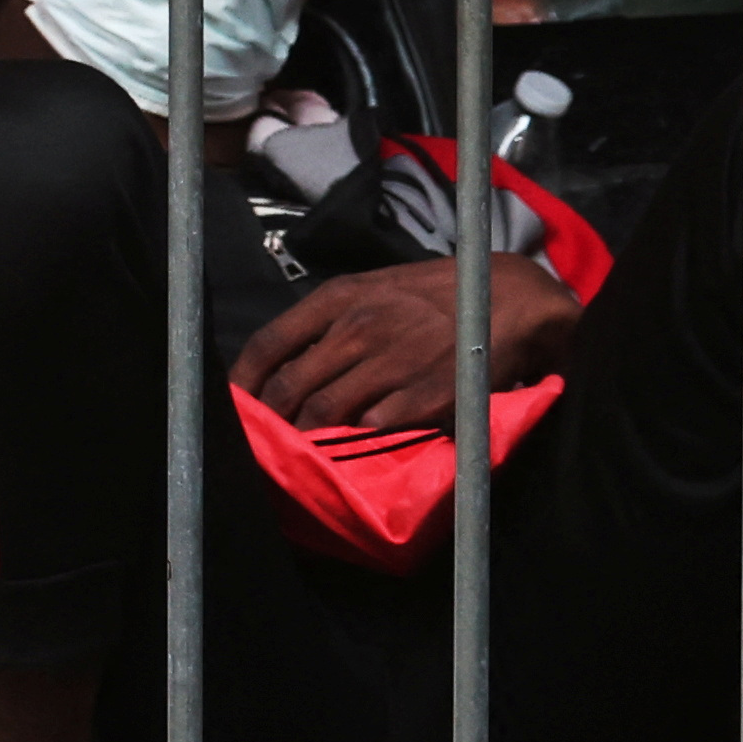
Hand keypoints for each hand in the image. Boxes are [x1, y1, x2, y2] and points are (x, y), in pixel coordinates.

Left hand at [230, 254, 580, 430]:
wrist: (507, 297)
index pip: (269, 344)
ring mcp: (394, 362)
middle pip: (291, 389)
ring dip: (307, 439)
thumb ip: (325, 323)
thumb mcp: (371, 289)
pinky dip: (356, 442)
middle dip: (271, 423)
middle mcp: (361, 327)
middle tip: (267, 441)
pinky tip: (352, 448)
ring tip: (302, 452)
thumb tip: (276, 367)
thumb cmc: (429, 297)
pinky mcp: (427, 394)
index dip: (243, 384)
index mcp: (341, 297)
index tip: (235, 407)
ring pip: (325, 414)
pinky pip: (373, 427)